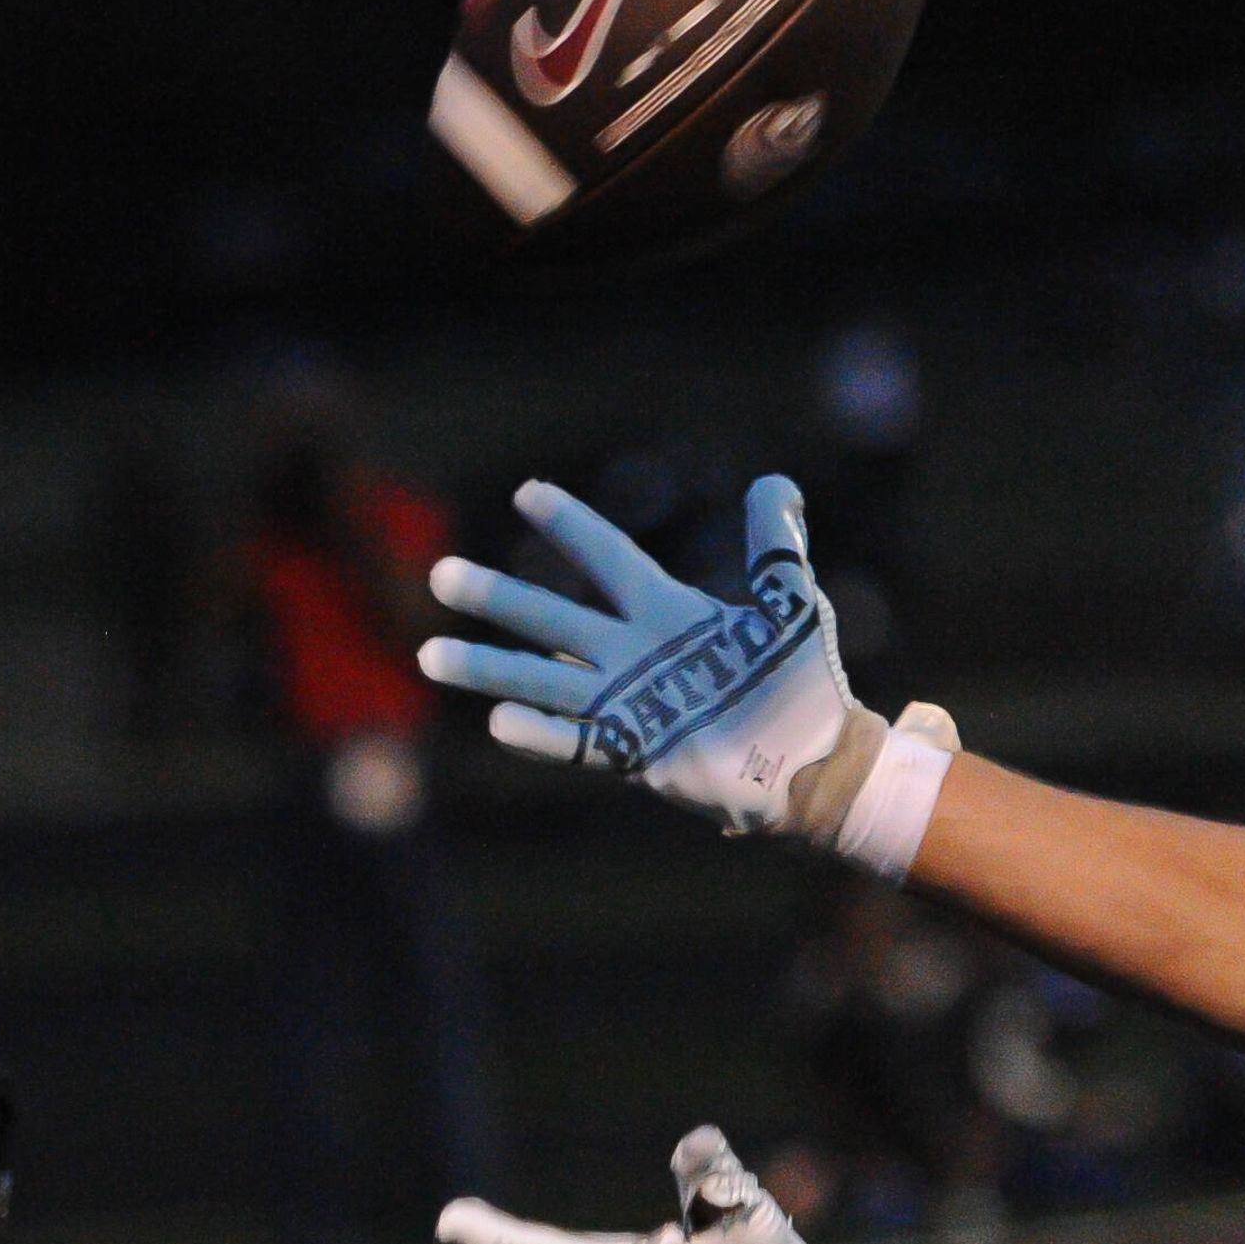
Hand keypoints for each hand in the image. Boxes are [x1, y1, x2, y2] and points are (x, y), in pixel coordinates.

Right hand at [419, 475, 869, 838]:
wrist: (813, 761)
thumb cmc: (801, 682)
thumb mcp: (790, 605)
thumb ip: (775, 546)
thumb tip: (773, 482)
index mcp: (666, 611)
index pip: (608, 558)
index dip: (571, 525)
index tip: (526, 491)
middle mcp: (633, 653)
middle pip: (552, 618)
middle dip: (497, 597)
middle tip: (439, 574)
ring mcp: (627, 704)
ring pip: (543, 680)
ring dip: (489, 668)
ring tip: (431, 654)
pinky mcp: (634, 753)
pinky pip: (576, 742)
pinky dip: (539, 734)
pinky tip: (497, 722)